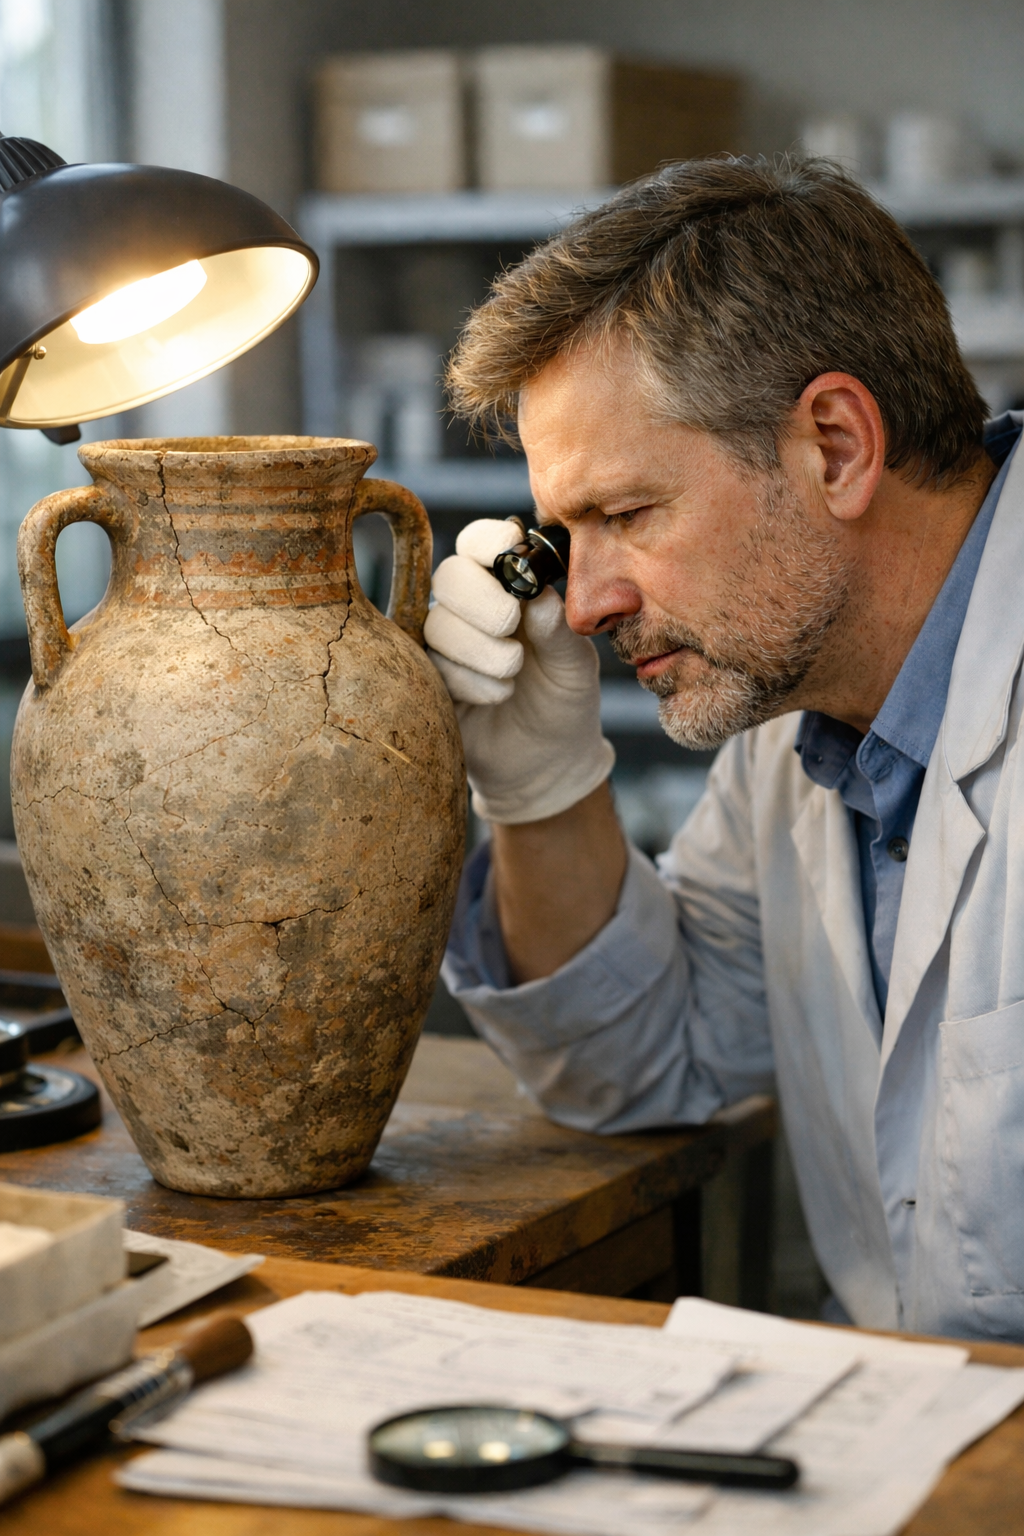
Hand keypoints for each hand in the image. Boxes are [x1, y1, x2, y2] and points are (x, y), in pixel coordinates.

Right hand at [425, 519, 614, 823]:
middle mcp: (470, 607)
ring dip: (481, 650)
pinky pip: (429, 666)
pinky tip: (498, 695)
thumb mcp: (575, 666)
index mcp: (508, 585)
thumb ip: (559, 631)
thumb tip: (540, 597)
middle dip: (482, 601)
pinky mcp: (426, 679)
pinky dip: (468, 681)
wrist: (545, 763)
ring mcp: (444, 643)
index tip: (509, 549)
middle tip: (511, 627)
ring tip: (514, 674)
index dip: (488, 540)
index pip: (480, 542)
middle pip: (450, 576)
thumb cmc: (564, 701)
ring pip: (438, 624)